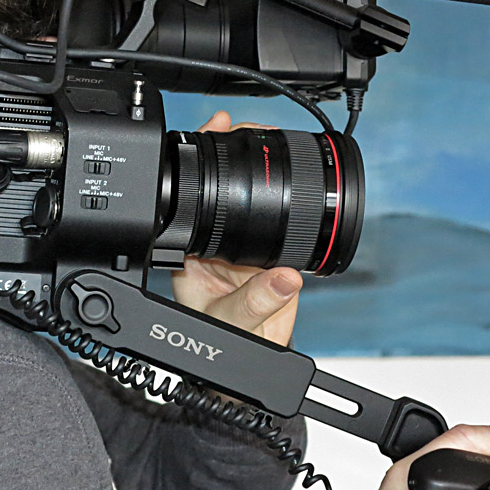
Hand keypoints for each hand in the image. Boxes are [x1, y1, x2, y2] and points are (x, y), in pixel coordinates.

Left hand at [170, 110, 302, 348]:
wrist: (250, 363)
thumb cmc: (225, 345)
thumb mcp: (232, 323)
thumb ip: (255, 303)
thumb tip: (284, 278)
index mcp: (191, 251)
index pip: (192, 197)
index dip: (200, 159)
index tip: (217, 128)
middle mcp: (214, 243)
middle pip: (220, 187)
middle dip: (234, 150)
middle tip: (251, 127)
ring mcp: (242, 246)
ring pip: (251, 199)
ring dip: (264, 169)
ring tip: (273, 141)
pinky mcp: (272, 254)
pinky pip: (283, 223)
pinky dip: (292, 202)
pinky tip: (299, 185)